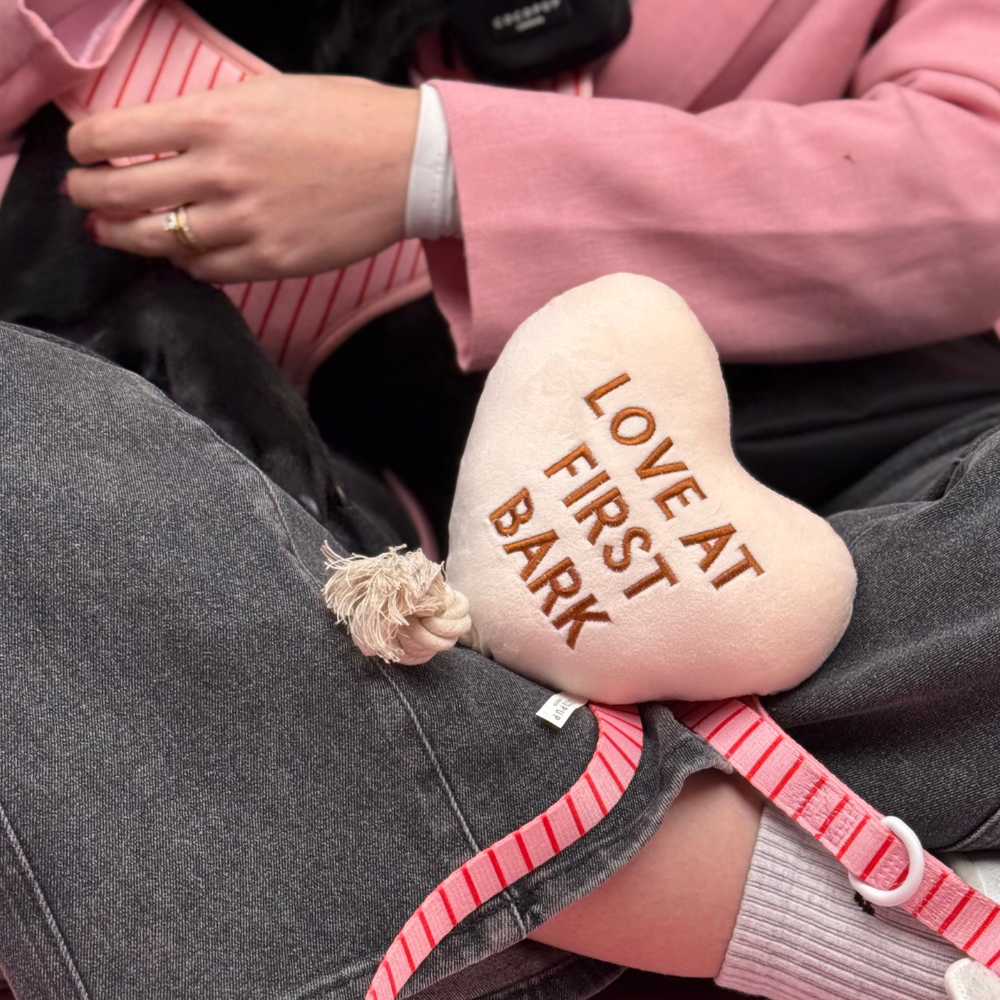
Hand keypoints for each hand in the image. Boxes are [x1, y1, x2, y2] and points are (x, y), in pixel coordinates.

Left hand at [66, 75, 420, 283]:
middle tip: (85, 197)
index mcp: (213, 117)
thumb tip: (170, 135)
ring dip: (123, 236)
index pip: (111, 134)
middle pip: (118, 192)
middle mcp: (218, 171)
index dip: (83, 146)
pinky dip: (184, 262)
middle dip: (87, 196)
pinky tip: (182, 253)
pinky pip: (204, 269)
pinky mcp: (271, 260)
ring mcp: (243, 221)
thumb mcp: (269, 91)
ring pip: (154, 239)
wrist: (409, 164)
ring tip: (115, 232)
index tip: (82, 152)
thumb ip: (213, 116)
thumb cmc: (348, 118)